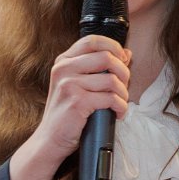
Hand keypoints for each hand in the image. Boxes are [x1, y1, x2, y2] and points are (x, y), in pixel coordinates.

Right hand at [33, 34, 130, 161]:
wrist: (50, 138)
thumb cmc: (68, 112)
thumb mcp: (79, 84)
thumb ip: (100, 67)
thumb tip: (127, 53)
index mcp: (64, 61)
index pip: (92, 41)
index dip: (113, 47)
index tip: (123, 59)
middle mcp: (64, 69)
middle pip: (107, 57)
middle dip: (123, 73)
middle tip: (124, 87)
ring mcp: (69, 84)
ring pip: (112, 80)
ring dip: (123, 94)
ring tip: (120, 103)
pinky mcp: (77, 101)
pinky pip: (111, 98)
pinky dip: (120, 107)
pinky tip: (117, 113)